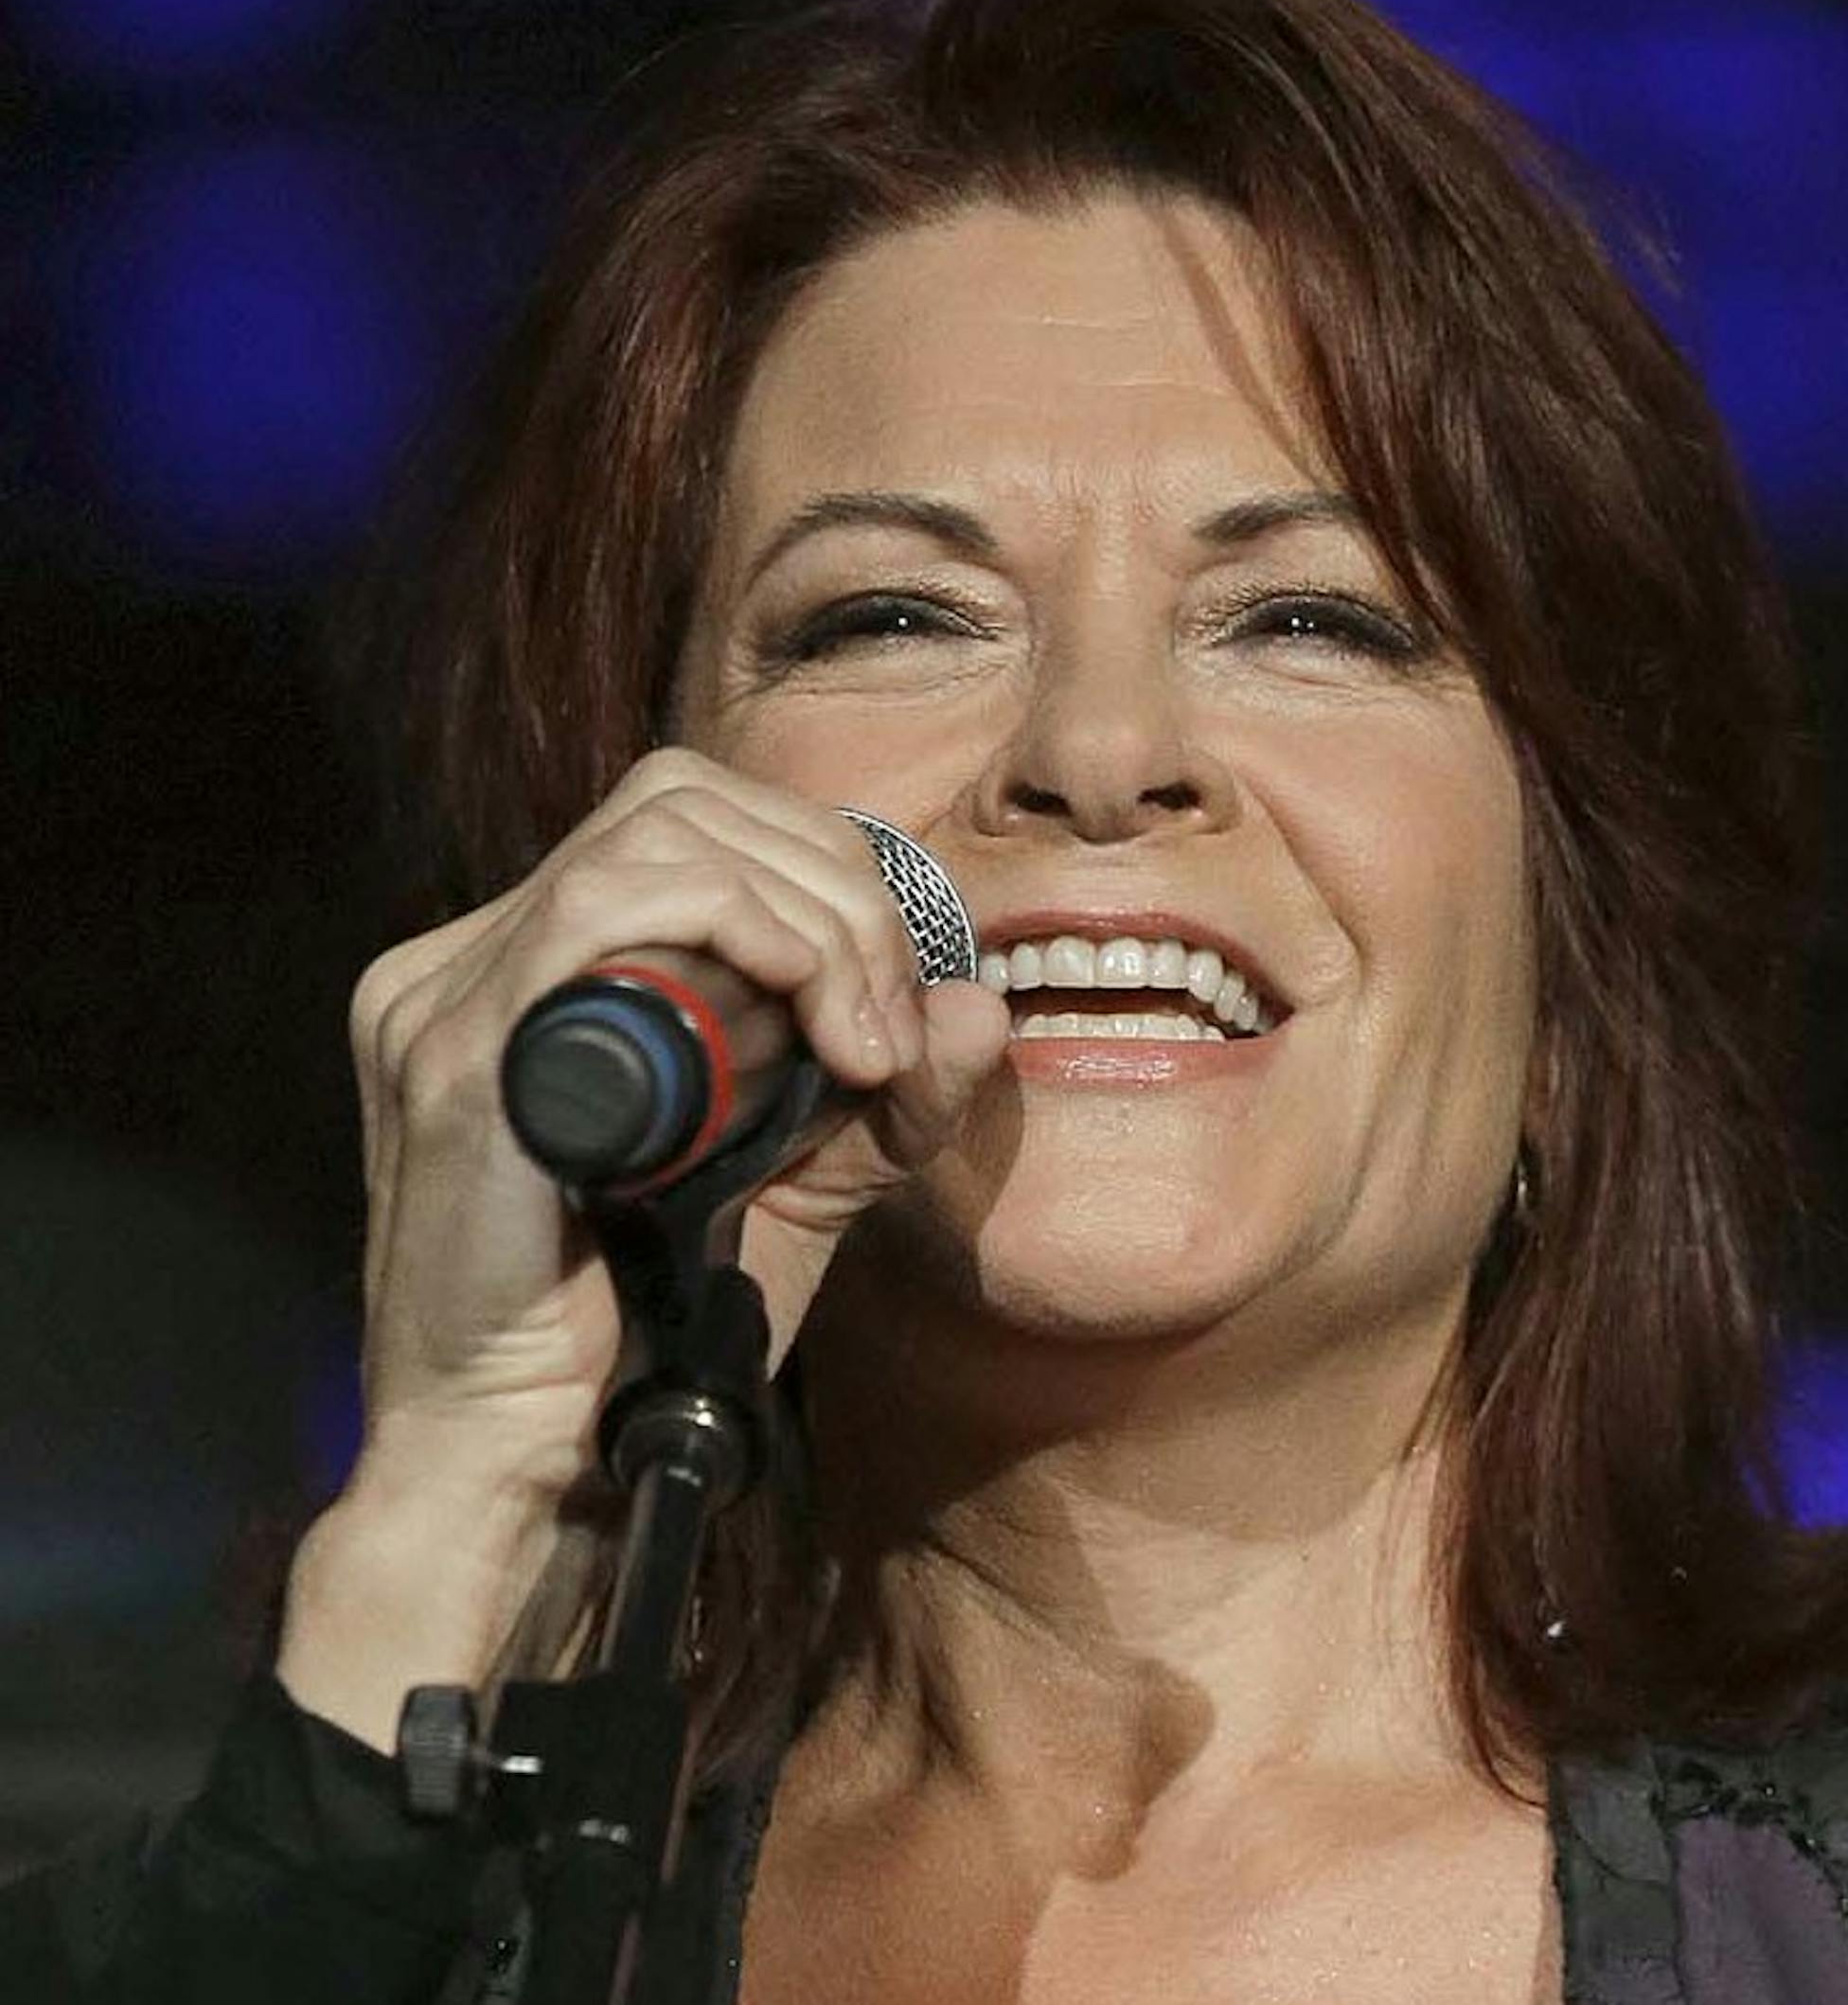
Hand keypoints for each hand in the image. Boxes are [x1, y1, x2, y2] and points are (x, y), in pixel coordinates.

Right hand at [278, 749, 1004, 1745]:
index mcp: (539, 974)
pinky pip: (608, 910)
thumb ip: (881, 1105)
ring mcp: (449, 993)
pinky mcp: (453, 1050)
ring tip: (864, 1042)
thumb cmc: (643, 1339)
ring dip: (808, 920)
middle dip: (835, 890)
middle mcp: (476, 957)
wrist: (525, 1468)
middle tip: (894, 1027)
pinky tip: (809, 1028)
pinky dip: (745, 937)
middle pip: (686, 800)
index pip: (697, 825)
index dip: (826, 878)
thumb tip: (976, 1003)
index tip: (901, 1007)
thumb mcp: (794, 1195)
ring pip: (663, 836)